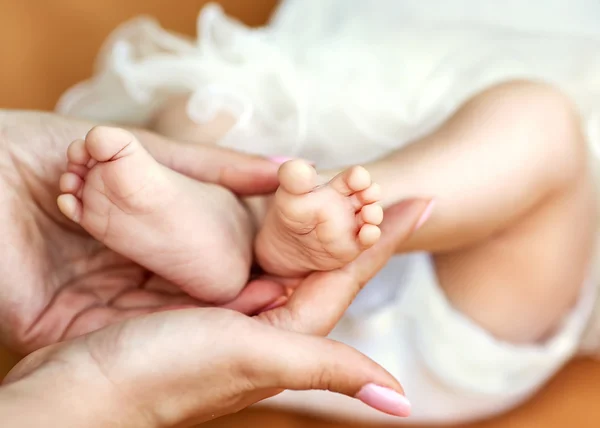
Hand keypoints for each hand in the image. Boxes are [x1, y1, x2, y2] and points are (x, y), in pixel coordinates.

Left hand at [0, 110, 282, 353]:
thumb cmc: (37, 148)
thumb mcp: (138, 147)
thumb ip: (209, 166)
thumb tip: (282, 169)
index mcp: (141, 234)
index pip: (207, 254)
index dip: (248, 261)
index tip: (296, 265)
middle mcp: (124, 273)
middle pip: (190, 291)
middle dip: (237, 296)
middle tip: (293, 299)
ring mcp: (97, 302)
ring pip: (166, 320)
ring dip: (211, 320)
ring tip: (267, 316)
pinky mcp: (67, 326)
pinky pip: (125, 335)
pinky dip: (169, 333)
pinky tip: (214, 329)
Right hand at [2, 200, 428, 426]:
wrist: (85, 389)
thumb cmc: (164, 376)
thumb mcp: (253, 358)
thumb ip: (326, 369)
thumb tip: (403, 403)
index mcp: (290, 331)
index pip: (351, 275)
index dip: (387, 238)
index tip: (422, 201)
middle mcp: (270, 322)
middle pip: (326, 263)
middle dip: (356, 223)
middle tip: (383, 183)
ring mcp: (237, 310)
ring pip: (289, 258)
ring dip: (318, 223)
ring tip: (342, 187)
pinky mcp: (204, 301)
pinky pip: (248, 259)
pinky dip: (268, 233)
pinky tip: (274, 216)